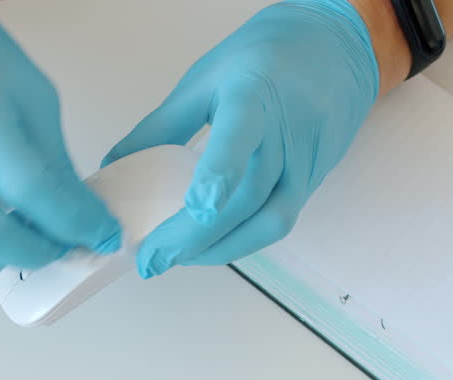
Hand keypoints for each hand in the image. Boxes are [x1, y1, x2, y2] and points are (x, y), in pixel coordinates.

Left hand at [104, 0, 379, 277]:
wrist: (335, 48)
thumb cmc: (265, 59)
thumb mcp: (205, 78)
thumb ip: (161, 126)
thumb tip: (117, 166)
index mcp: (254, 96)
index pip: (239, 136)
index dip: (220, 174)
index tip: (198, 207)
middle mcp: (287, 133)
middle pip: (247, 196)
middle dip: (196, 236)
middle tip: (153, 259)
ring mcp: (306, 161)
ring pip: (270, 219)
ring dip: (220, 249)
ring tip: (178, 258)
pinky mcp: (314, 182)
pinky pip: (279, 220)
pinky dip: (241, 239)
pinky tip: (210, 244)